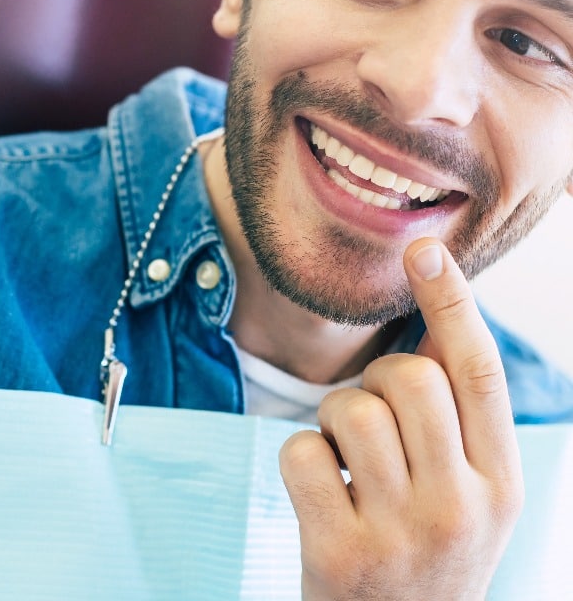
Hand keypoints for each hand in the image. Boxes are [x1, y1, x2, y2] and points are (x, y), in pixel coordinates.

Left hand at [278, 238, 524, 600]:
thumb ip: (458, 417)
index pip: (480, 375)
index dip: (452, 303)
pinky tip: (321, 491)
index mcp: (502, 485)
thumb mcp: (467, 491)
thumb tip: (436, 311)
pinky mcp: (339, 554)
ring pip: (350, 408)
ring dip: (334, 420)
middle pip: (409, 379)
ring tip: (348, 462)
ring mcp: (400, 536)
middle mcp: (462, 510)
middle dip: (376, 379)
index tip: (424, 249)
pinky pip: (301, 450)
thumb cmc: (423, 545)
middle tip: (372, 419)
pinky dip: (301, 456)